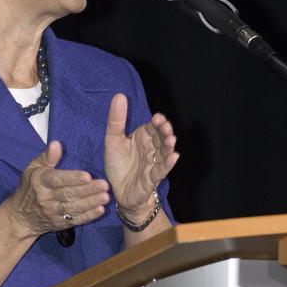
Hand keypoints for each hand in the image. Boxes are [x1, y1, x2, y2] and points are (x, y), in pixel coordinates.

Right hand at [8, 141, 109, 237]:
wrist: (20, 218)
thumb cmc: (29, 188)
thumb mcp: (33, 169)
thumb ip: (47, 157)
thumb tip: (56, 144)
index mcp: (40, 182)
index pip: (57, 180)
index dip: (72, 178)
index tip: (87, 175)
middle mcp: (46, 198)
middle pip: (68, 194)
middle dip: (88, 190)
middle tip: (105, 185)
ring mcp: (53, 212)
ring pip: (74, 208)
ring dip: (91, 203)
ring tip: (106, 197)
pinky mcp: (60, 224)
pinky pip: (75, 220)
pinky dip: (88, 216)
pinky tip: (100, 210)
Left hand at [104, 93, 178, 219]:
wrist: (117, 190)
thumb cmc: (118, 164)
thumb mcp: (112, 140)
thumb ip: (116, 120)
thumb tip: (119, 95)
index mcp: (143, 137)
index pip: (153, 127)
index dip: (158, 122)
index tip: (157, 118)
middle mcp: (151, 148)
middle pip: (161, 137)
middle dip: (165, 132)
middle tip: (165, 127)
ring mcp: (154, 162)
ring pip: (165, 152)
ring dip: (169, 145)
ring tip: (171, 139)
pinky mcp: (153, 177)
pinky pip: (162, 169)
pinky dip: (168, 163)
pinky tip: (174, 156)